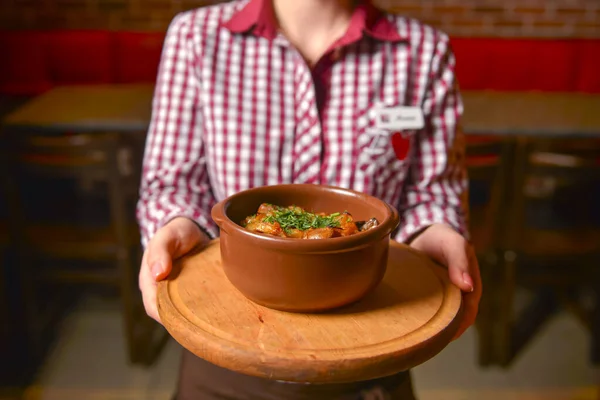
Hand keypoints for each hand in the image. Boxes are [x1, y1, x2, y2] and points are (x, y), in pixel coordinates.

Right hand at [139, 217, 209, 323]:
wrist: (192, 228)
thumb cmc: (175, 232)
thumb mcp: (166, 236)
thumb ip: (160, 252)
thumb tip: (158, 274)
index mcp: (149, 282)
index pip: (153, 307)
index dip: (165, 317)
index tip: (183, 321)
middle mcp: (162, 291)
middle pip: (169, 314)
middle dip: (183, 321)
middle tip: (203, 323)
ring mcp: (178, 292)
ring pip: (184, 312)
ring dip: (195, 316)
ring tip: (213, 319)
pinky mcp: (193, 291)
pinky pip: (197, 304)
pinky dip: (205, 307)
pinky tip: (219, 308)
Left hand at [409, 223, 481, 339]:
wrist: (424, 233)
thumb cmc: (442, 238)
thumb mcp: (453, 244)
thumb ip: (460, 262)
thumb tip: (468, 287)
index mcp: (471, 284)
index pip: (470, 310)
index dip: (460, 322)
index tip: (447, 333)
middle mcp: (460, 293)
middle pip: (457, 319)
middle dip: (447, 330)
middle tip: (431, 341)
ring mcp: (445, 296)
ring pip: (444, 317)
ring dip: (436, 327)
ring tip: (421, 338)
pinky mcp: (430, 296)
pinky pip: (430, 312)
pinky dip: (425, 319)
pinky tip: (413, 325)